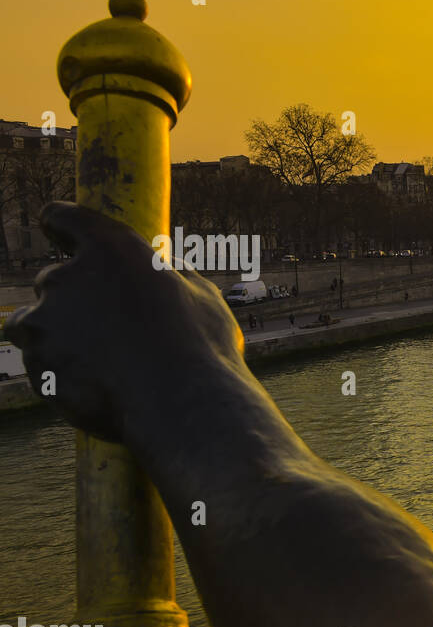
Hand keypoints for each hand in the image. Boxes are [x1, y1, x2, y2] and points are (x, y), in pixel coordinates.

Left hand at [3, 202, 243, 441]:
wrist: (182, 408)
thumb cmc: (202, 348)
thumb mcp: (201, 297)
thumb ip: (171, 274)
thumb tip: (165, 267)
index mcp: (110, 249)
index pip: (65, 218)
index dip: (60, 223)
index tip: (57, 228)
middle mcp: (67, 278)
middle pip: (52, 280)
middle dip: (73, 299)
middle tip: (109, 325)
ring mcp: (44, 324)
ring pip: (36, 324)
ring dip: (59, 336)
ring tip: (102, 362)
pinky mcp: (36, 367)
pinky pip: (41, 365)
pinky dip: (61, 373)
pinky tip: (101, 386)